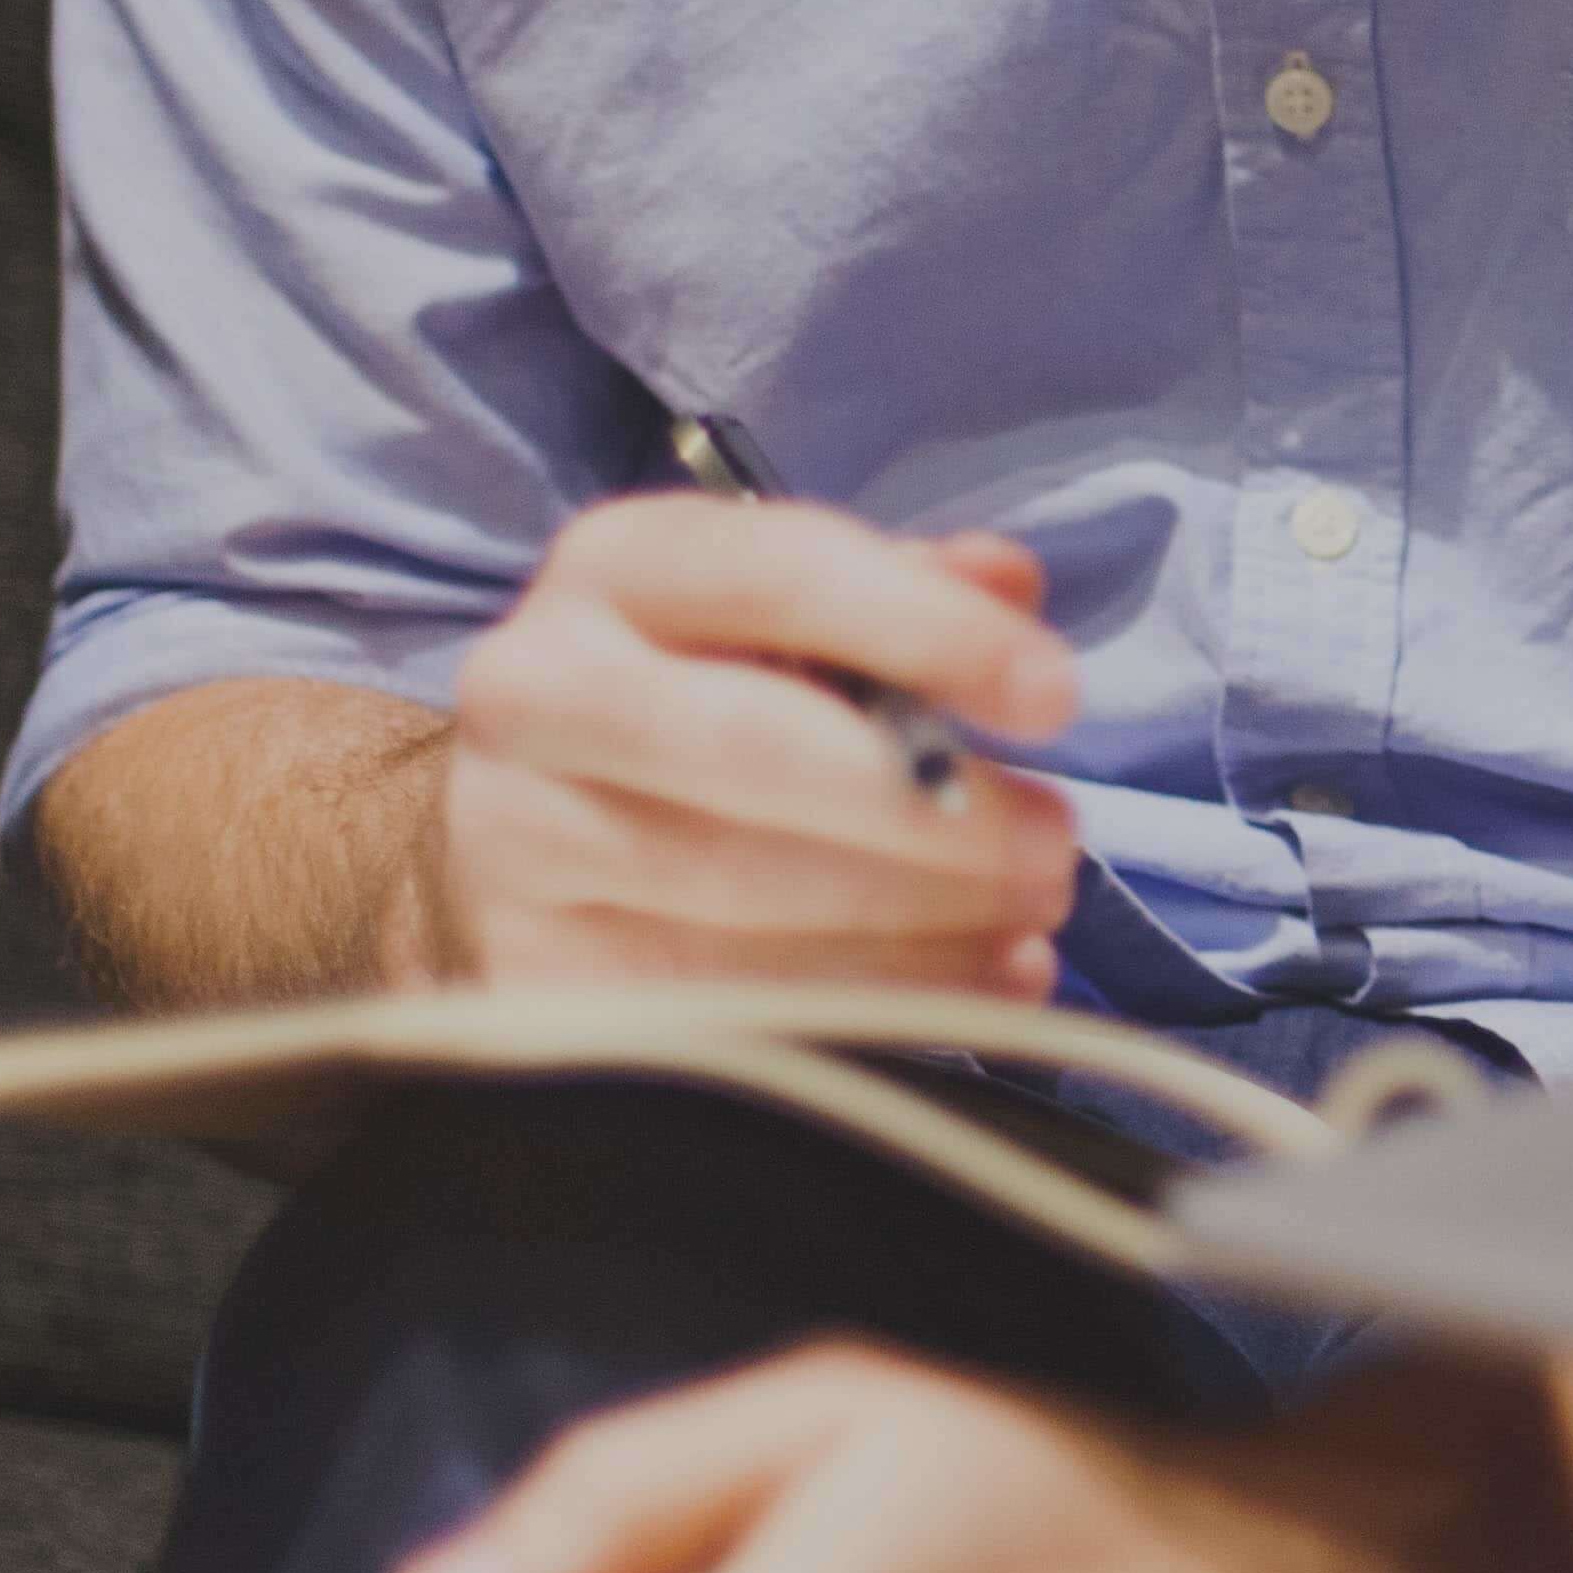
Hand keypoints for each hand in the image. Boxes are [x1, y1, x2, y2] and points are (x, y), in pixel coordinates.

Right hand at [430, 497, 1082, 992]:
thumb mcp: (788, 615)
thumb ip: (903, 591)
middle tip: (1055, 850)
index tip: (1055, 698)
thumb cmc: (702, 697)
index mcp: (617, 567)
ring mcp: (520, 846)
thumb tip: (1010, 583)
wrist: (517, 831)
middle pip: (750, 748)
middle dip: (932, 812)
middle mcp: (538, 691)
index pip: (778, 573)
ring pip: (739, 895)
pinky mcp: (535, 980)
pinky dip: (870, 1005)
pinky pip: (722, 1004)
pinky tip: (969, 986)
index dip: (929, 632)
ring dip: (920, 921)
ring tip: (1028, 921)